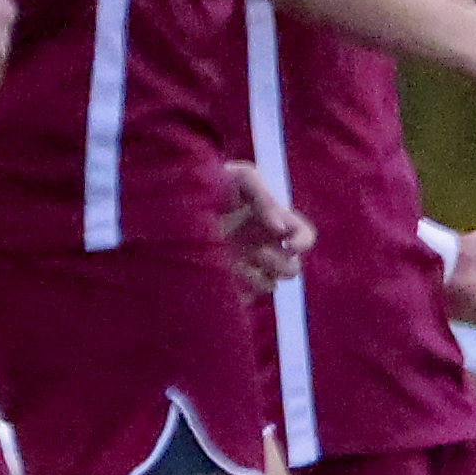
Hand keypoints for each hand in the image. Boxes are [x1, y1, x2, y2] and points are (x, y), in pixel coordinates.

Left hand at [218, 160, 314, 293]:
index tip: (289, 244)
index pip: (304, 237)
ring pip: (270, 285)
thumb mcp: (242, 177)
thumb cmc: (213, 182)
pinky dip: (241, 290)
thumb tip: (278, 228)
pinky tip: (225, 275)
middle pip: (292, 268)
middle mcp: (266, 245)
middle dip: (280, 264)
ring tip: (237, 264)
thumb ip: (265, 197)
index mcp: (275, 222)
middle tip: (257, 252)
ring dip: (259, 278)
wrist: (171, 202)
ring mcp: (248, 266)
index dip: (303, 243)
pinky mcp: (230, 282)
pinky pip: (246, 297)